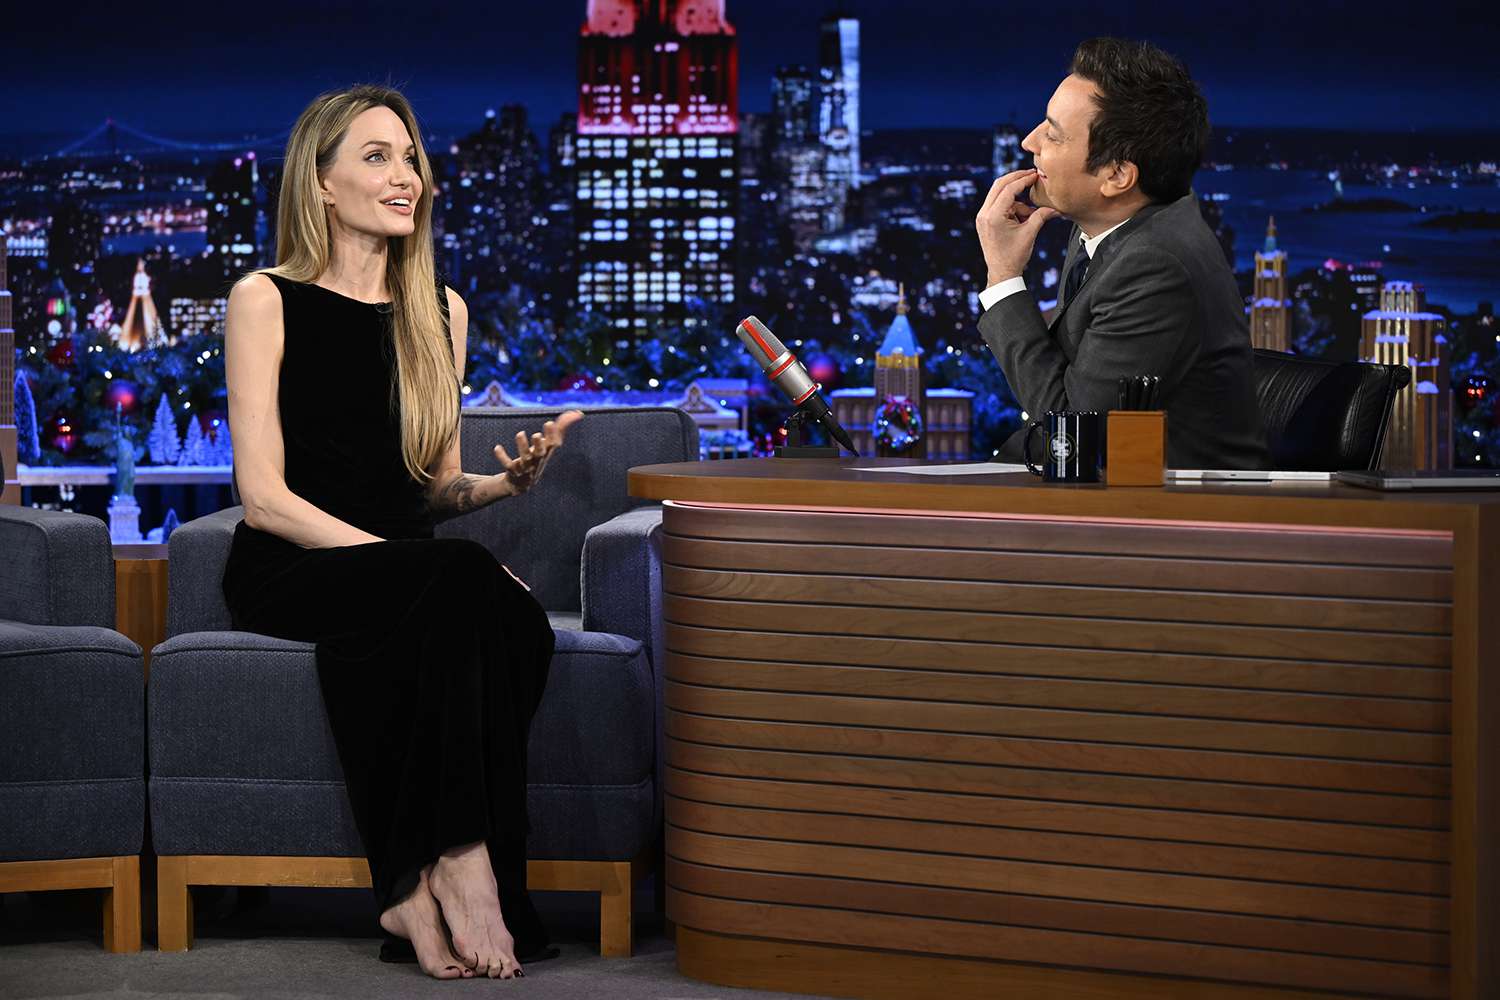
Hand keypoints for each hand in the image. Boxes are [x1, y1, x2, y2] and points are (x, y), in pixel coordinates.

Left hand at [494, 410, 582, 494]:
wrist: (522, 484)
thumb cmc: (537, 459)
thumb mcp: (549, 445)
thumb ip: (561, 428)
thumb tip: (577, 413)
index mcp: (546, 452)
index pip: (552, 444)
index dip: (552, 435)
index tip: (550, 423)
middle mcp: (537, 459)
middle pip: (540, 452)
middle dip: (538, 444)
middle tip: (536, 435)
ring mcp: (525, 466)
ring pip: (525, 457)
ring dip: (522, 446)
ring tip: (520, 433)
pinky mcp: (513, 470)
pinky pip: (507, 464)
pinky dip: (502, 456)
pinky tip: (497, 448)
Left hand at [975, 169, 1059, 285]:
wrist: (1002, 273)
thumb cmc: (1014, 256)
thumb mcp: (1030, 233)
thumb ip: (1041, 215)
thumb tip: (1055, 207)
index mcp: (993, 217)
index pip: (1008, 189)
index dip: (1024, 180)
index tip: (1036, 175)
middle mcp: (984, 214)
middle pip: (999, 185)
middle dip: (1016, 179)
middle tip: (1031, 175)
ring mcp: (982, 217)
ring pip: (999, 194)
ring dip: (1016, 198)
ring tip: (1030, 214)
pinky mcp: (984, 220)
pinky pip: (999, 204)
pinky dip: (1012, 206)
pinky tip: (1023, 217)